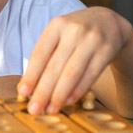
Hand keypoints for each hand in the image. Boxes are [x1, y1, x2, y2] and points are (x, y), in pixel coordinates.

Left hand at [17, 7, 132, 114]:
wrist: (109, 22)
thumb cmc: (75, 33)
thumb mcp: (59, 34)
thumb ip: (46, 56)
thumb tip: (30, 87)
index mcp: (57, 25)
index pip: (40, 53)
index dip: (31, 75)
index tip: (23, 92)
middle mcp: (74, 31)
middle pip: (55, 66)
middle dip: (43, 91)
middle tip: (34, 110)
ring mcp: (92, 41)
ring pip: (72, 73)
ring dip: (59, 95)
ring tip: (51, 109)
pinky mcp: (106, 51)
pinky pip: (89, 75)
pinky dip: (77, 91)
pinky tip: (68, 101)